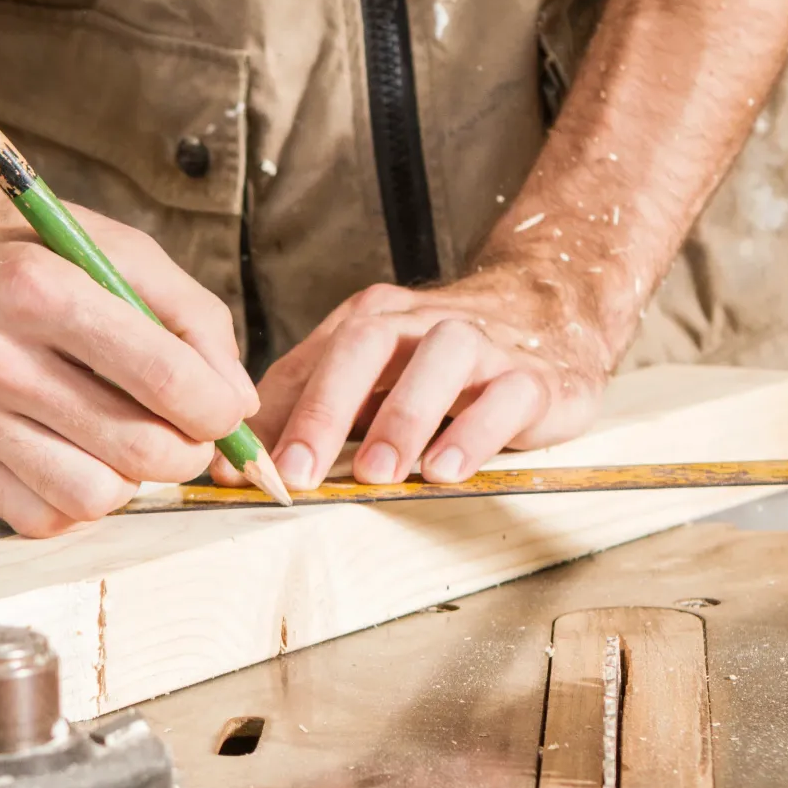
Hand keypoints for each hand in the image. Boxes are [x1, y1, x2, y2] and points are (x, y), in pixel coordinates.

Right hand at [0, 145, 256, 536]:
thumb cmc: (2, 241)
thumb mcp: (105, 241)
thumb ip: (187, 313)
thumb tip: (236, 398)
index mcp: (43, 292)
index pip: (166, 380)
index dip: (218, 409)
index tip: (223, 409)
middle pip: (138, 451)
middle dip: (187, 450)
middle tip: (186, 430)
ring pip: (95, 497)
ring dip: (132, 480)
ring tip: (124, 438)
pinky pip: (42, 518)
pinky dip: (78, 501)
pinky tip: (78, 456)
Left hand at [213, 266, 610, 490]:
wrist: (553, 314)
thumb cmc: (441, 366)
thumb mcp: (372, 382)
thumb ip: (308, 415)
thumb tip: (233, 468)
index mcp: (371, 321)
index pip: (311, 362)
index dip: (272, 418)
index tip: (240, 471)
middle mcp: (421, 324)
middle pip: (365, 344)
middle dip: (324, 410)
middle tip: (298, 473)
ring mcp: (482, 345)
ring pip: (441, 359)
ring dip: (404, 417)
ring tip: (377, 473)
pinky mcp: (534, 378)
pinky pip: (506, 397)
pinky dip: (474, 434)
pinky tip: (445, 470)